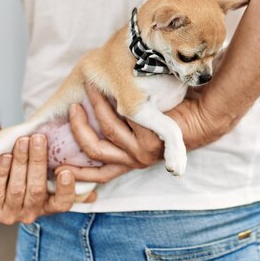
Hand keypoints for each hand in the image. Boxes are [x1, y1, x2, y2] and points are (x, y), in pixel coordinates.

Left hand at [0, 134, 94, 224]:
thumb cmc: (27, 167)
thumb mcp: (48, 172)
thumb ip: (67, 177)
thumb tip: (93, 191)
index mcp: (50, 206)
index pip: (63, 203)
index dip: (66, 189)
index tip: (65, 171)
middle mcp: (31, 214)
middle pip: (37, 189)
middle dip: (37, 161)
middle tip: (38, 139)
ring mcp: (9, 213)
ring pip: (17, 188)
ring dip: (20, 162)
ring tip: (22, 141)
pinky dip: (1, 172)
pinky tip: (5, 156)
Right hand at [63, 84, 225, 183]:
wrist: (203, 115)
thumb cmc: (169, 115)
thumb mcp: (136, 125)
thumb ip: (115, 126)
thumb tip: (78, 115)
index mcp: (127, 161)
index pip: (96, 174)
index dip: (75, 172)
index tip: (56, 162)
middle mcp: (133, 161)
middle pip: (95, 149)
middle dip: (80, 126)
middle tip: (74, 105)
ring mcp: (143, 153)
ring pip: (108, 131)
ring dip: (99, 106)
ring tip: (93, 86)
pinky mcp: (153, 141)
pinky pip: (126, 121)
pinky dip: (112, 105)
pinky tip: (103, 93)